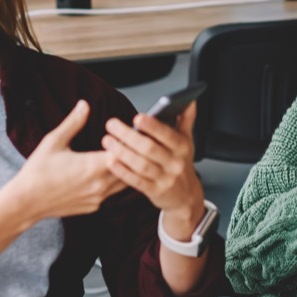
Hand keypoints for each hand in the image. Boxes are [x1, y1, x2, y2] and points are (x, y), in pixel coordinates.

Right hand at [2, 100, 124, 223]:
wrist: (26, 202)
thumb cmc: (38, 170)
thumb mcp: (54, 141)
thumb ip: (73, 123)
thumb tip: (84, 104)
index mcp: (92, 166)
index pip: (124, 152)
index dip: (127, 141)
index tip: (126, 132)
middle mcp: (99, 184)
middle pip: (129, 169)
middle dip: (130, 155)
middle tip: (131, 143)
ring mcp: (98, 198)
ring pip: (124, 183)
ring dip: (125, 170)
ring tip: (123, 156)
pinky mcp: (94, 207)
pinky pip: (112, 193)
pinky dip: (115, 182)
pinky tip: (109, 172)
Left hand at [102, 101, 202, 215]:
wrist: (185, 196)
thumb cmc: (181, 163)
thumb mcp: (187, 141)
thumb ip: (186, 119)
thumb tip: (189, 101)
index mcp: (182, 147)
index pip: (168, 135)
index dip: (153, 126)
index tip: (138, 117)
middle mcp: (175, 163)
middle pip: (149, 148)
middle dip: (128, 135)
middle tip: (111, 125)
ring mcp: (165, 179)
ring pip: (141, 164)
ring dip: (122, 152)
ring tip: (107, 140)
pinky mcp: (154, 192)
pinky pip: (136, 181)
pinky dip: (122, 171)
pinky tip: (111, 160)